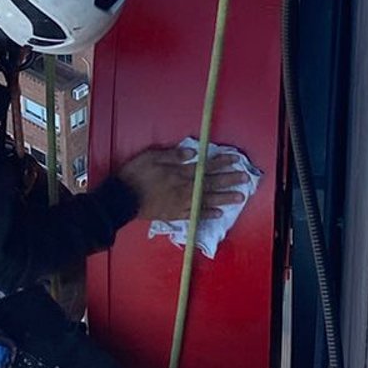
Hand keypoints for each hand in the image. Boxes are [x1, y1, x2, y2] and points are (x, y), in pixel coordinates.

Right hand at [118, 144, 249, 225]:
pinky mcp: (175, 214)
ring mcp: (181, 203)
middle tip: (246, 179)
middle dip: (229, 180)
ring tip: (240, 197)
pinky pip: (195, 214)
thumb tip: (193, 153)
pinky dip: (207, 214)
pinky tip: (219, 214)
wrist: (121, 199)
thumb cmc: (135, 175)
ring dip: (225, 198)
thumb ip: (173, 155)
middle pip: (211, 183)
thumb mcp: (151, 157)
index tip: (236, 159)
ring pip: (207, 200)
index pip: (205, 166)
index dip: (222, 162)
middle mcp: (185, 188)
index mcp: (180, 172)